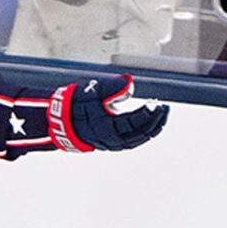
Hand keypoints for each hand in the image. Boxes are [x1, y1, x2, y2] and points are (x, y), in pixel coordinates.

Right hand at [49, 74, 169, 151]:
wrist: (62, 120)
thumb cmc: (77, 104)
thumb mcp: (92, 91)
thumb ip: (112, 87)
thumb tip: (130, 84)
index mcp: (105, 127)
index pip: (132, 122)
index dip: (146, 113)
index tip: (155, 103)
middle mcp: (109, 139)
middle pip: (139, 134)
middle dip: (155, 121)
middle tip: (164, 108)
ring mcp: (111, 144)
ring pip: (138, 140)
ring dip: (152, 128)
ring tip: (162, 116)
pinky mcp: (112, 144)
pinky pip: (133, 141)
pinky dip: (144, 133)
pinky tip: (152, 124)